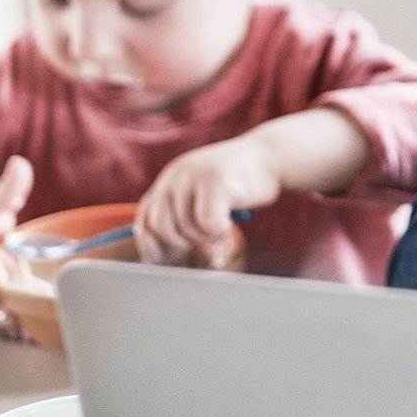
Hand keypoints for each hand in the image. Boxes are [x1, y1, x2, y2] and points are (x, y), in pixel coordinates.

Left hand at [135, 133, 285, 268]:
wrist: (272, 156)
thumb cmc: (238, 182)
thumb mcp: (200, 192)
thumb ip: (179, 211)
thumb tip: (159, 253)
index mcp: (169, 178)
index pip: (144, 219)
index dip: (151, 244)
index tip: (165, 260)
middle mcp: (176, 175)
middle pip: (162, 228)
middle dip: (182, 243)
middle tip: (204, 237)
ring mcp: (194, 176)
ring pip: (187, 229)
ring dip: (207, 237)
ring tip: (223, 223)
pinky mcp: (215, 182)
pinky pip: (209, 225)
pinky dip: (221, 231)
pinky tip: (231, 221)